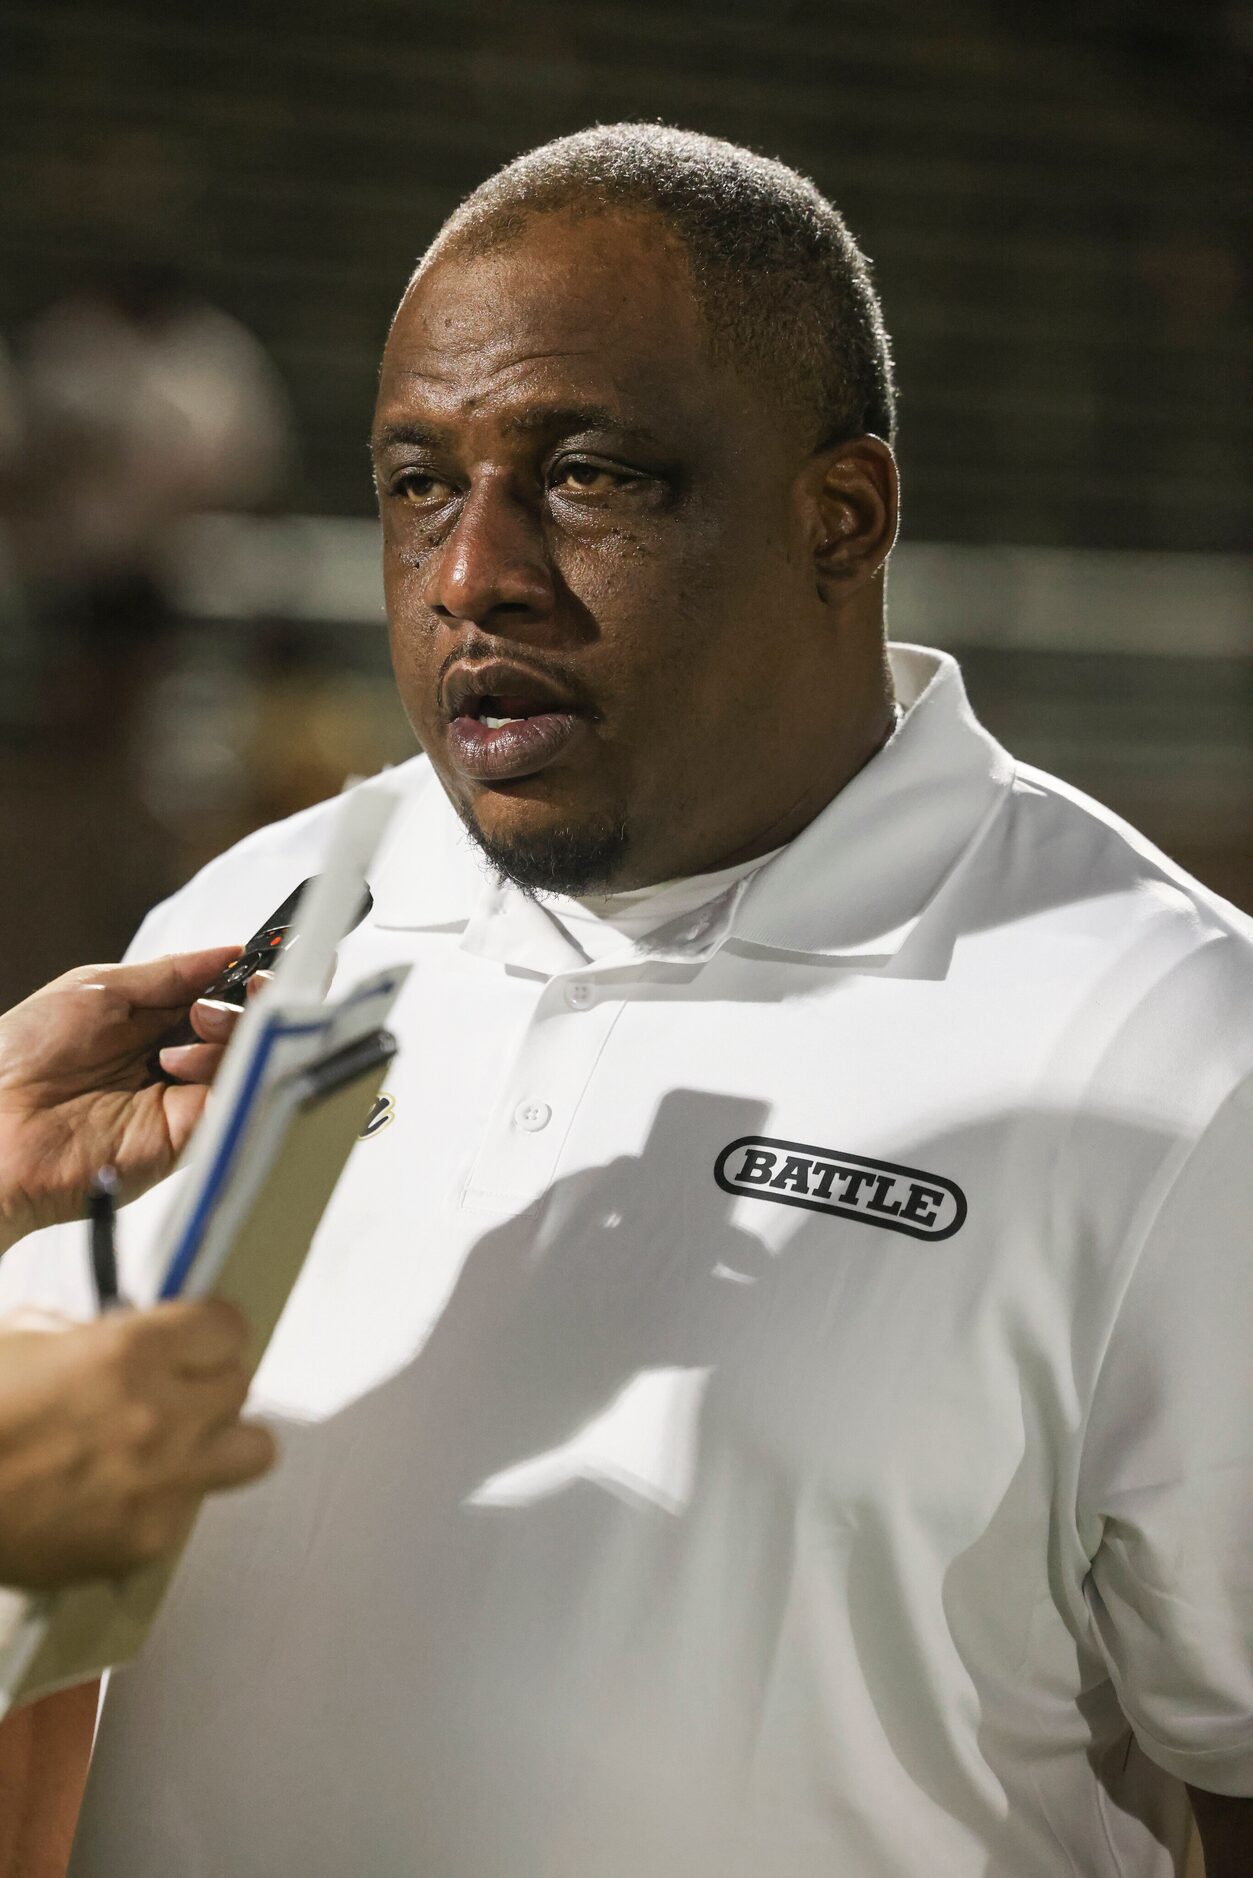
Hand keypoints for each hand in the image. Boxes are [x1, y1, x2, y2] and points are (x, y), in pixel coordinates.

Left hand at [0, 948, 246, 1253]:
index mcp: (152, 1025)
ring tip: (175, 1045)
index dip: (243, 981)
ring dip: (225, 1038)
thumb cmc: (21, 1056)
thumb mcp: (98, 989)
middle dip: (244, 1005)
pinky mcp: (187, 1137)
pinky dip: (228, 1076)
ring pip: (248, 1060)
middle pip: (245, 1028)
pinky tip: (184, 1064)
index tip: (253, 964)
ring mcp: (182, 1100)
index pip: (221, 998)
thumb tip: (227, 953)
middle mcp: (173, 1062)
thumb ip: (170, 973)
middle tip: (207, 1005)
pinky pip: (235, 1101)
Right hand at [0, 1301, 275, 1588]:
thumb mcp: (26, 1338)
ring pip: (252, 1450)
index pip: (229, 1327)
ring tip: (174, 1445)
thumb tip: (142, 1333)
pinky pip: (193, 1508)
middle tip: (176, 1391)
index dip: (209, 1331)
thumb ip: (99, 1332)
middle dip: (209, 1382)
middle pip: (242, 1384)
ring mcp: (161, 1482)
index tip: (198, 1338)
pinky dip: (168, 1500)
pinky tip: (120, 1495)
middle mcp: (159, 1415)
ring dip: (218, 1441)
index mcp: (128, 1352)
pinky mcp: (148, 1540)